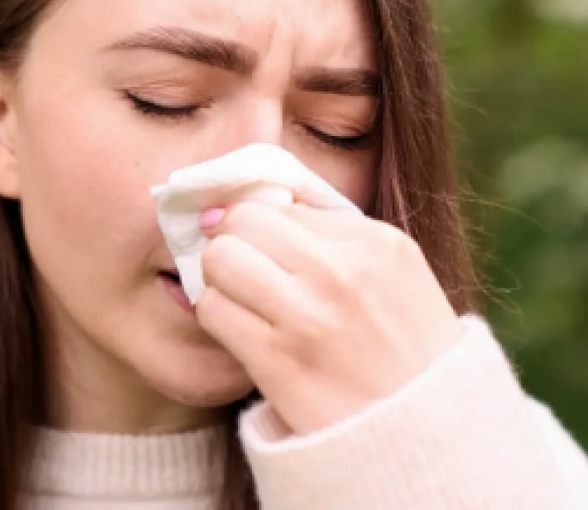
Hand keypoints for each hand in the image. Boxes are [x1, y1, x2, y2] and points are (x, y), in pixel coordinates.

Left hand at [194, 201, 463, 434]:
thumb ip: (335, 236)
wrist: (428, 439)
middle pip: (242, 222)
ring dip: (222, 281)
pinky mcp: (277, 360)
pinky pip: (213, 310)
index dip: (264, 228)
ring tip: (245, 304)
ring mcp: (309, 317)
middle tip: (246, 273)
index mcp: (377, 244)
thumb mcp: (395, 277)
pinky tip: (243, 334)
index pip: (283, 205)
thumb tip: (253, 202)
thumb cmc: (405, 354)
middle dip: (234, 244)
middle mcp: (342, 273)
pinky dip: (219, 318)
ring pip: (219, 260)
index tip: (266, 252)